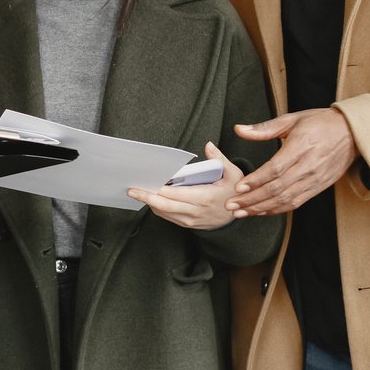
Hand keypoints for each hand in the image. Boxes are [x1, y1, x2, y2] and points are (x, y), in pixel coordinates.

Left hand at [127, 143, 244, 229]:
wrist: (238, 218)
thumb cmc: (235, 194)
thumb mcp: (234, 174)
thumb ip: (220, 159)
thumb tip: (208, 145)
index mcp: (204, 198)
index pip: (175, 194)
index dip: (159, 189)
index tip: (147, 182)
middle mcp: (195, 211)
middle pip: (165, 205)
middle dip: (146, 197)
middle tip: (131, 190)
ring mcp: (191, 220)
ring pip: (164, 213)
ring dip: (150, 203)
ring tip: (137, 192)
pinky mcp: (188, 224)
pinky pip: (168, 217)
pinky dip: (158, 208)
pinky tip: (151, 198)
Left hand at [226, 108, 356, 216]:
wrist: (352, 134)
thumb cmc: (322, 123)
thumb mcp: (293, 119)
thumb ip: (264, 128)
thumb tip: (239, 129)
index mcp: (301, 146)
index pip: (276, 168)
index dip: (256, 180)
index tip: (239, 187)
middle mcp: (308, 166)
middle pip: (277, 188)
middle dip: (252, 199)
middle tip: (231, 205)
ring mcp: (314, 179)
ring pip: (285, 199)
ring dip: (261, 208)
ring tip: (241, 212)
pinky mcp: (318, 188)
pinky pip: (295, 202)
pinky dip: (277, 209)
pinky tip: (261, 211)